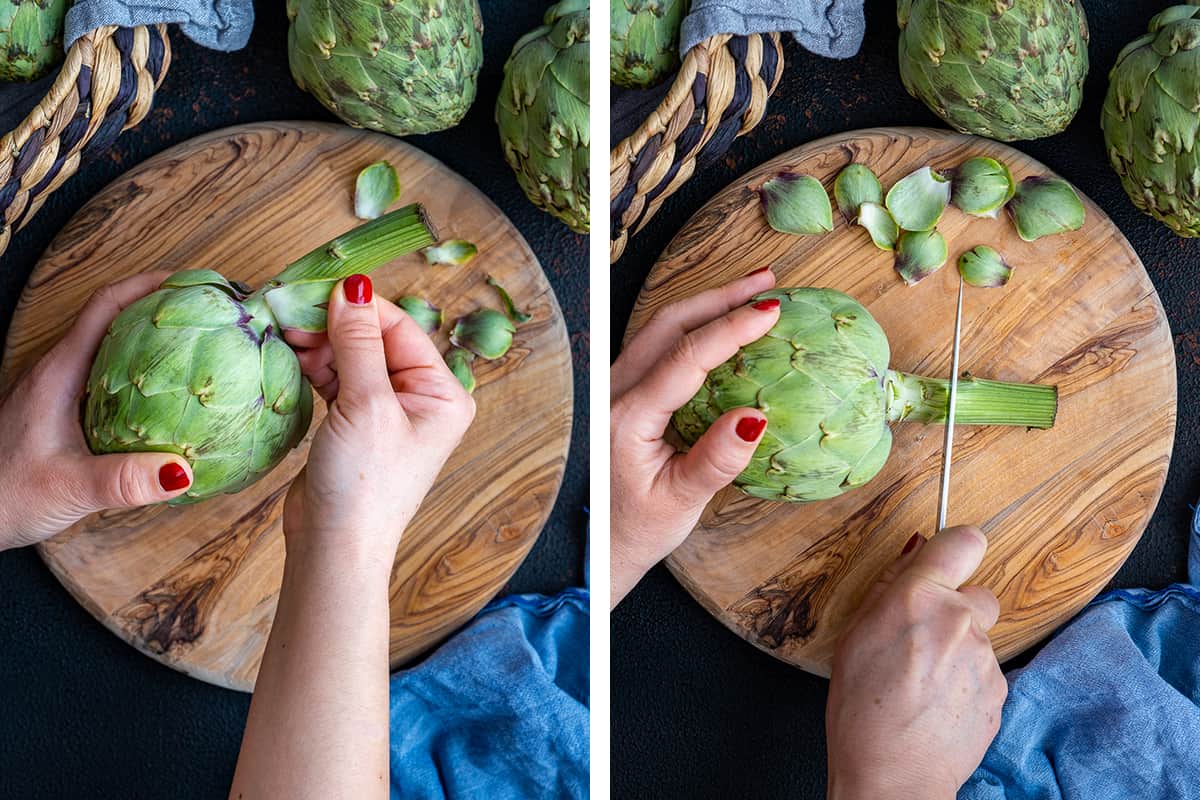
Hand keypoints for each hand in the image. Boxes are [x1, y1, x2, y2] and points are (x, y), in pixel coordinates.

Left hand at [0, 272, 193, 550]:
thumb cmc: (6, 496)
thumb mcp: (69, 487)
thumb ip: (124, 480)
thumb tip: (182, 471)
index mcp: (60, 373)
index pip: (106, 306)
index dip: (149, 285)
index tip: (191, 281)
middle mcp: (61, 373)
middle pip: (116, 319)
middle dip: (163, 307)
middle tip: (208, 312)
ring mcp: (63, 392)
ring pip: (116, 350)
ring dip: (156, 341)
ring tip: (201, 347)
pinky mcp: (67, 414)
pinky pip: (114, 380)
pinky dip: (147, 375)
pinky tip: (173, 399)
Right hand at [282, 274, 474, 567]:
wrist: (335, 546)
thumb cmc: (362, 483)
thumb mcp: (365, 404)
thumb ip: (357, 342)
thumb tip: (352, 287)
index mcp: (443, 392)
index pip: (400, 328)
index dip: (358, 306)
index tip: (313, 289)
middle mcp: (421, 399)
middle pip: (375, 340)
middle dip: (333, 325)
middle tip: (288, 313)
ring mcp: (387, 412)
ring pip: (352, 358)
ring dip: (319, 344)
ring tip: (284, 336)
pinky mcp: (356, 424)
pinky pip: (338, 380)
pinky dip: (315, 367)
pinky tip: (291, 357)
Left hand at [610, 268, 780, 606]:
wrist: (601, 546)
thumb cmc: (638, 528)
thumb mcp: (681, 503)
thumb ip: (716, 461)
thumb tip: (755, 416)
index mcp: (626, 417)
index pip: (685, 357)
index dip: (731, 327)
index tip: (772, 309)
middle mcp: (612, 392)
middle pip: (668, 323)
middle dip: (720, 297)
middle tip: (768, 282)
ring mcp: (613, 387)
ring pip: (660, 328)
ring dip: (707, 305)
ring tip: (754, 291)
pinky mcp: (623, 391)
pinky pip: (658, 345)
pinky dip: (694, 326)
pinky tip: (725, 323)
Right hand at [826, 526, 1006, 799]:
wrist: (893, 774)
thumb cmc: (861, 708)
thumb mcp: (856, 633)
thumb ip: (892, 586)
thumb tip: (916, 550)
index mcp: (919, 597)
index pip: (964, 541)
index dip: (957, 548)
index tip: (948, 559)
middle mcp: (960, 620)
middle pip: (978, 594)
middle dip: (957, 610)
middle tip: (922, 639)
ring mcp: (985, 658)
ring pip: (981, 637)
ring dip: (960, 649)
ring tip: (923, 682)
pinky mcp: (1000, 691)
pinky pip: (986, 671)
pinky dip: (967, 681)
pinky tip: (938, 702)